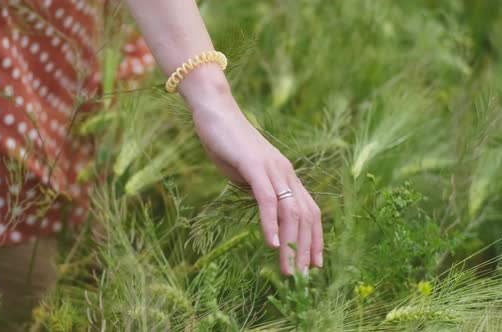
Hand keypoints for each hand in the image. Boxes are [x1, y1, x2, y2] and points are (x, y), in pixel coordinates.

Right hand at [178, 65, 323, 275]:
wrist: (215, 112)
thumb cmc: (227, 144)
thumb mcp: (246, 174)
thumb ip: (258, 191)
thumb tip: (266, 211)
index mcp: (286, 175)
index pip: (309, 211)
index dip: (315, 238)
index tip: (314, 264)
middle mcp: (286, 172)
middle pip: (305, 216)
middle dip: (305, 250)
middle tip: (302, 278)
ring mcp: (272, 167)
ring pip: (290, 211)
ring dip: (291, 244)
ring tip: (289, 270)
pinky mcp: (254, 165)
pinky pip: (267, 198)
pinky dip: (271, 223)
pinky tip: (272, 244)